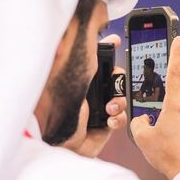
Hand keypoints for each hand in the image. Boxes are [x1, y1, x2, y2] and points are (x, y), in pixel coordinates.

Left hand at [61, 34, 126, 157]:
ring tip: (109, 107)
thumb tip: (84, 38)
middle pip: (114, 77)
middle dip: (118, 79)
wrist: (61, 141)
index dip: (108, 49)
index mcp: (81, 79)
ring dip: (119, 101)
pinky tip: (109, 120)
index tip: (115, 40)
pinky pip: (121, 118)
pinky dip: (119, 118)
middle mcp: (91, 92)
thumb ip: (83, 58)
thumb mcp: (71, 76)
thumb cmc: (58, 109)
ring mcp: (99, 108)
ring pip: (121, 97)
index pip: (97, 59)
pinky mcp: (105, 125)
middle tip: (114, 82)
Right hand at [130, 36, 179, 179]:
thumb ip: (137, 122)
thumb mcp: (142, 137)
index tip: (179, 38)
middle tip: (157, 84)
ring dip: (173, 96)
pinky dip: (177, 110)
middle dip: (169, 80)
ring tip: (158, 108)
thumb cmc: (167, 154)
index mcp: (175, 104)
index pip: (175, 71)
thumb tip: (141, 119)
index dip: (176, 53)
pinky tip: (167, 123)